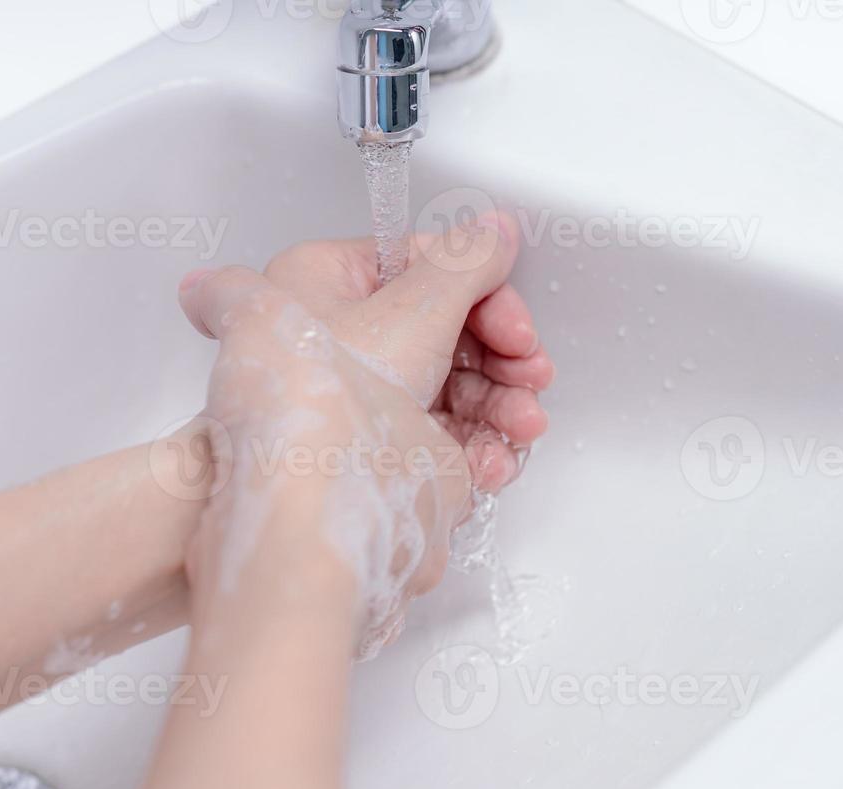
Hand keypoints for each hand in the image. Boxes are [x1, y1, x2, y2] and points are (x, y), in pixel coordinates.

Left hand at [176, 214, 550, 652]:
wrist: (315, 506)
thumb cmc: (326, 400)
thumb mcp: (411, 309)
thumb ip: (465, 263)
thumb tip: (494, 230)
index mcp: (320, 286)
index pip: (414, 266)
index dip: (472, 287)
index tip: (508, 312)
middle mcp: (338, 340)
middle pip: (445, 328)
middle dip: (501, 352)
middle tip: (527, 366)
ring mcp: (364, 401)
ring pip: (456, 387)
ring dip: (504, 402)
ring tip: (523, 422)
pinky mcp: (386, 455)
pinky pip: (450, 438)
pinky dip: (484, 446)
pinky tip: (495, 459)